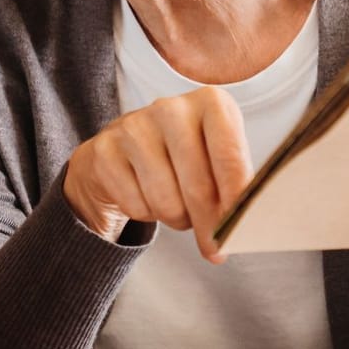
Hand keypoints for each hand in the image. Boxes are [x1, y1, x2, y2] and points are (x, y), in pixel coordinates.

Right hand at [61, 86, 252, 258]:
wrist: (119, 154)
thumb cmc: (180, 159)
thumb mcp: (214, 159)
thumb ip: (235, 186)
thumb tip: (245, 226)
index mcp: (210, 103)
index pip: (230, 156)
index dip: (238, 198)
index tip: (242, 226)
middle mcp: (170, 108)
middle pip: (199, 186)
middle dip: (208, 224)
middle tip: (213, 245)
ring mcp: (132, 127)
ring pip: (166, 202)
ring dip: (176, 218)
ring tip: (176, 208)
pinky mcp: (104, 151)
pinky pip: (136, 206)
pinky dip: (146, 214)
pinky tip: (146, 197)